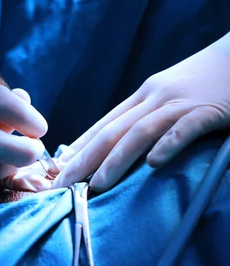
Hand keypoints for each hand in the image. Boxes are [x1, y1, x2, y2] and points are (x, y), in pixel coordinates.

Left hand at [52, 38, 229, 192]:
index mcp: (144, 95)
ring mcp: (180, 103)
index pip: (104, 125)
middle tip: (60, 186)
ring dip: (114, 161)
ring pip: (139, 133)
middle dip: (83, 161)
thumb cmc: (208, 79)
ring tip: (95, 186)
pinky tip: (154, 164)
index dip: (78, 149)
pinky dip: (168, 144)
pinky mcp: (209, 109)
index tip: (57, 170)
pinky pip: (185, 129)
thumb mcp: (171, 94)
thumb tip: (121, 143)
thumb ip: (147, 115)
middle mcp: (155, 97)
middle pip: (111, 132)